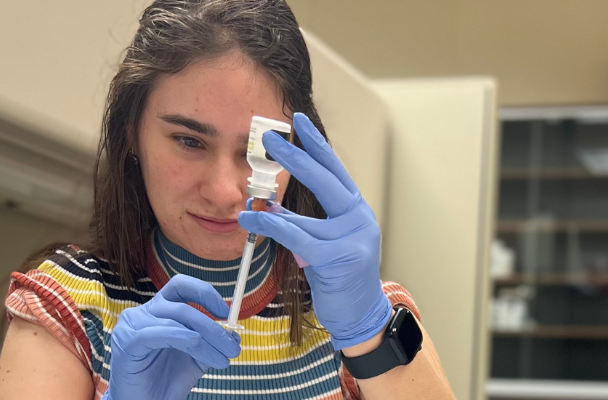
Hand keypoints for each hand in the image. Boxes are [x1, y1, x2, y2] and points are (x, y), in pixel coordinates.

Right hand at [102, 275, 241, 399]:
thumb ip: (212, 342)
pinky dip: (178, 336)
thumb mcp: (197, 357)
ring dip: (204, 340)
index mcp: (160, 310)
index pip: (181, 286)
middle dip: (212, 327)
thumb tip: (234, 334)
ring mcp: (132, 325)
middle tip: (232, 348)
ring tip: (221, 360)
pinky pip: (154, 333)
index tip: (226, 312)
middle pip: (182, 306)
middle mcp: (144, 312)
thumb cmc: (167, 379)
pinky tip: (194, 344)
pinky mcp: (126, 342)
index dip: (205, 293)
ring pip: (174, 321)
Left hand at [237, 112, 391, 347]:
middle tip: (269, 138)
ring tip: (246, 196)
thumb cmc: (340, 277)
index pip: (334, 169)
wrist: (360, 314)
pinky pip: (298, 238)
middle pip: (325, 179)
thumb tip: (269, 203)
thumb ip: (303, 221)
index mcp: (355, 209)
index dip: (315, 145)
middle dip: (295, 156)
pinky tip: (252, 223)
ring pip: (305, 214)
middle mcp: (358, 218)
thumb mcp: (323, 242)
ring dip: (271, 204)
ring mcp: (353, 237)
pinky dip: (272, 228)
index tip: (298, 121)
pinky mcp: (339, 258)